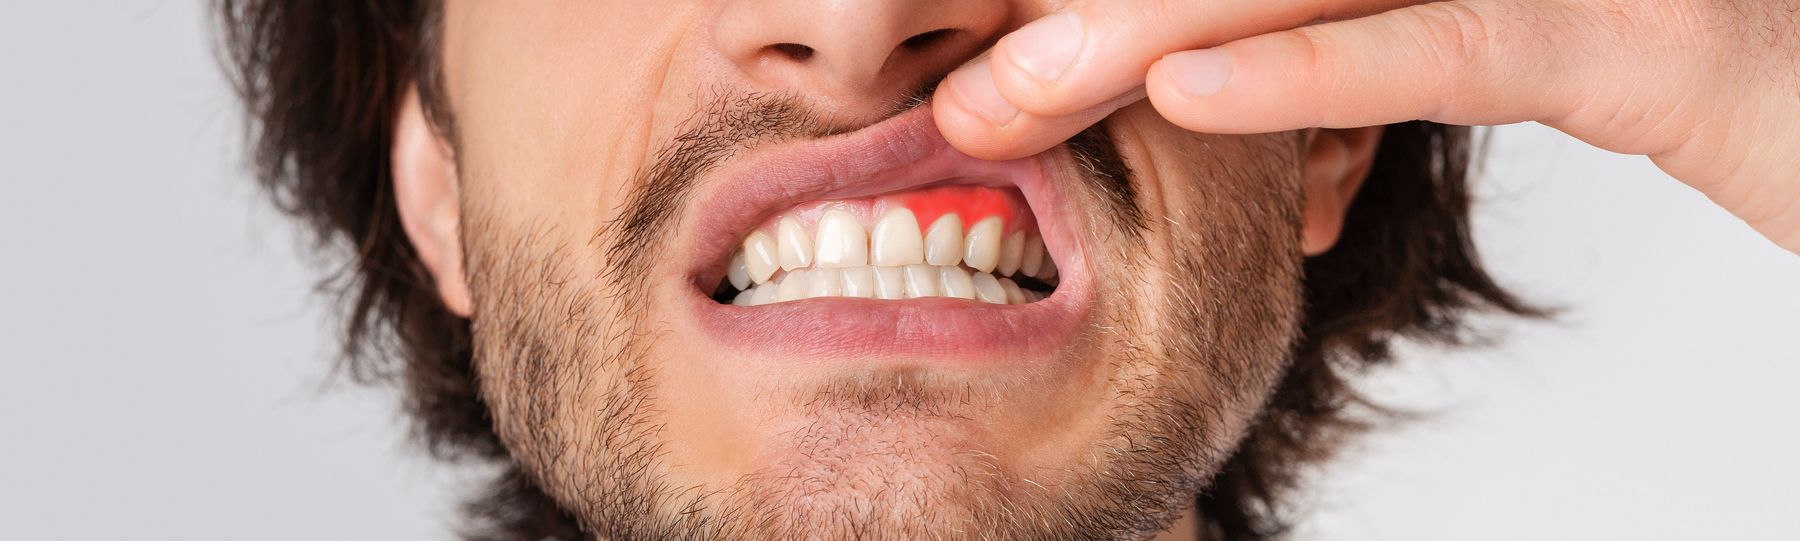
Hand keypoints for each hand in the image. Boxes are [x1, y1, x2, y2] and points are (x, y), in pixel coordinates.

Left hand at [933, 0, 1799, 253]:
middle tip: (965, 84)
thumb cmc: (1661, 56)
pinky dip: (1307, 70)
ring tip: (1012, 97)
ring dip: (1141, 35)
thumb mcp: (1488, 16)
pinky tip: (1184, 93)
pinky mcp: (1637, 33)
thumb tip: (1188, 69)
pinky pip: (1446, 44)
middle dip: (1088, 8)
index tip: (997, 28)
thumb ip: (1348, 15)